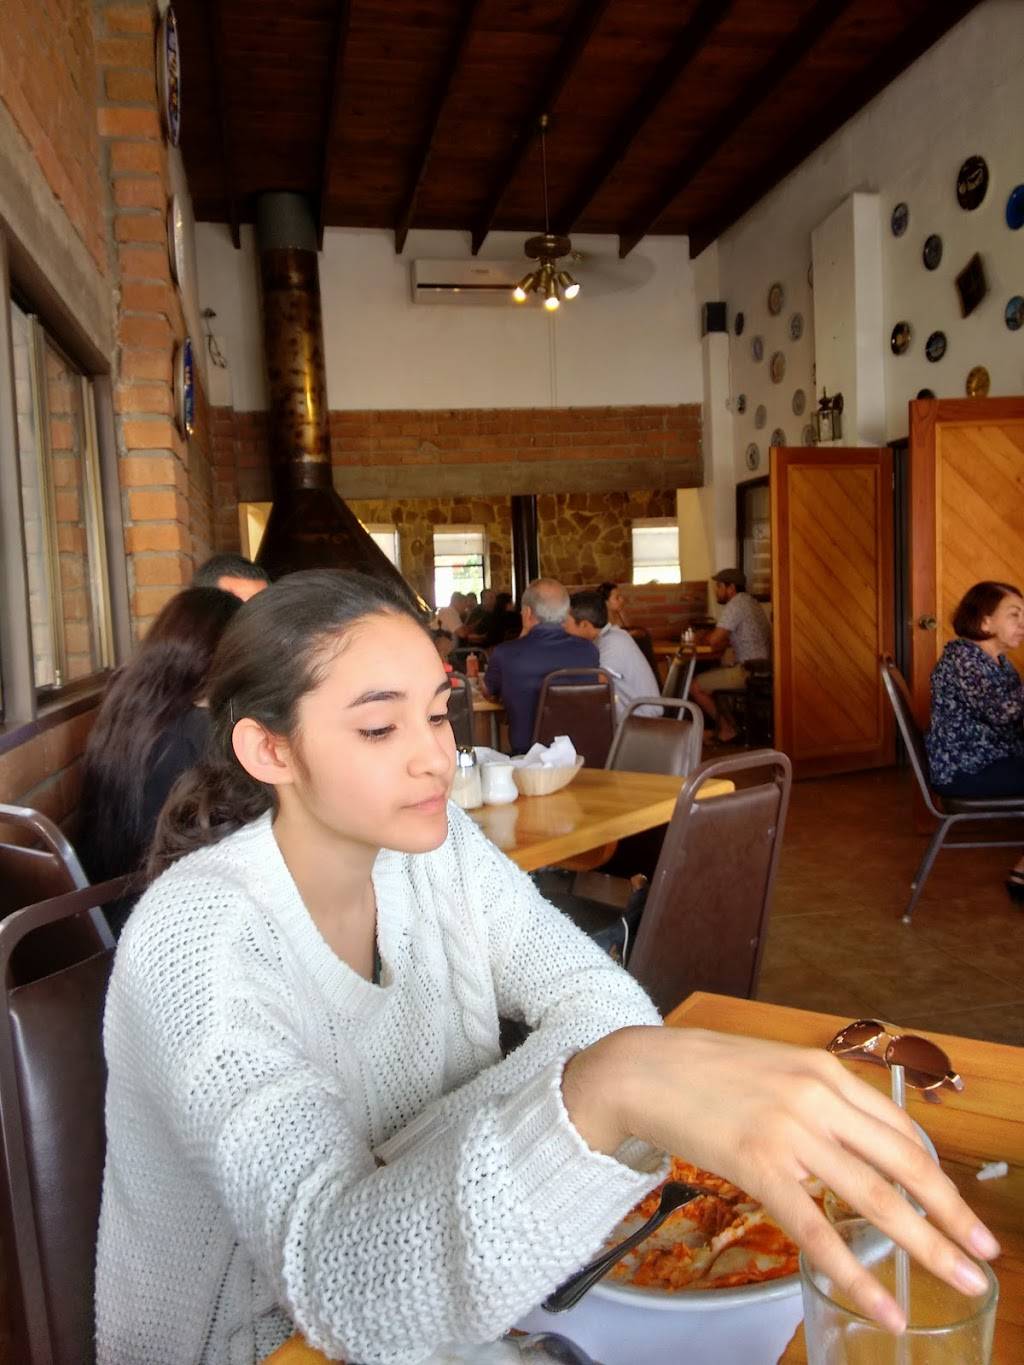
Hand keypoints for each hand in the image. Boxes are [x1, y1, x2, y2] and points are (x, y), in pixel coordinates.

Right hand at [562, 1027, 999, 1332]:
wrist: (640, 1067)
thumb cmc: (702, 1070)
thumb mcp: (773, 1069)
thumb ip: (814, 1100)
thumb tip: (852, 1145)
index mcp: (823, 1070)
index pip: (899, 1128)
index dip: (937, 1174)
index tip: (959, 1208)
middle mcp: (817, 1095)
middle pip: (903, 1163)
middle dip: (951, 1214)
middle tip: (986, 1254)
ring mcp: (789, 1129)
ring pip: (873, 1198)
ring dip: (925, 1246)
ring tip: (960, 1280)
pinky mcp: (757, 1163)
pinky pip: (816, 1229)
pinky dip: (854, 1270)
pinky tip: (880, 1303)